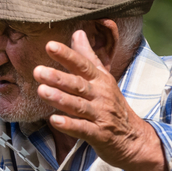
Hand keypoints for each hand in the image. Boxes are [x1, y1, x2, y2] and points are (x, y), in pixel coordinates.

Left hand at [34, 30, 169, 170]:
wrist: (134, 138)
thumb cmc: (112, 105)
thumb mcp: (103, 78)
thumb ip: (88, 56)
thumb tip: (78, 32)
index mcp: (100, 80)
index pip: (82, 65)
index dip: (67, 55)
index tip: (50, 45)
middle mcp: (100, 95)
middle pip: (78, 84)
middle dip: (58, 77)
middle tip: (38, 71)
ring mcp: (100, 115)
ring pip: (78, 105)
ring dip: (60, 98)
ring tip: (41, 91)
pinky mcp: (99, 134)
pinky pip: (83, 129)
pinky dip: (69, 125)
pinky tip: (54, 120)